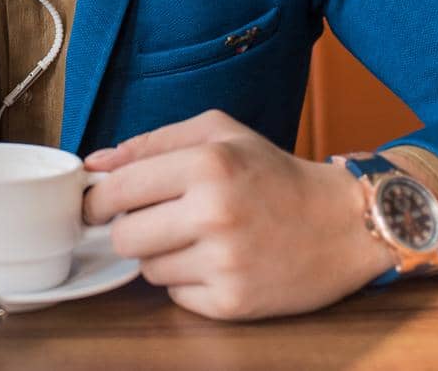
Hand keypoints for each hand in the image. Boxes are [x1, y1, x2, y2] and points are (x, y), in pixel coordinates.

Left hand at [82, 109, 397, 320]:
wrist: (343, 224)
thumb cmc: (274, 174)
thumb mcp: (219, 135)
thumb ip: (152, 142)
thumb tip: (94, 163)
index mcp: (208, 165)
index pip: (118, 189)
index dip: (97, 199)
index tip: (95, 205)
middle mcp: (214, 214)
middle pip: (124, 237)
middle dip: (130, 229)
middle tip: (156, 220)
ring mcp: (225, 263)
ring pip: (148, 270)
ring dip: (163, 256)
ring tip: (198, 238)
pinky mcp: (234, 303)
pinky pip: (177, 296)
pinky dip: (188, 282)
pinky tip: (217, 263)